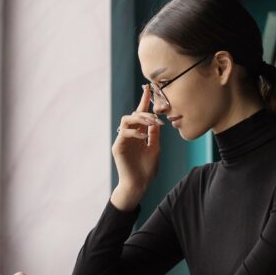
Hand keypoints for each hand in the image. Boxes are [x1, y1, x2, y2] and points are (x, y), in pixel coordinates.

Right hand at [111, 85, 162, 209]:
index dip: (144, 101)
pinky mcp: (118, 147)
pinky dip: (135, 132)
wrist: (139, 185)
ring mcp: (123, 140)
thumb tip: (156, 120)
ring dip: (140, 119)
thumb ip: (154, 135)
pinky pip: (124, 132)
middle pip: (134, 114)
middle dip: (146, 113)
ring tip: (151, 124)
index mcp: (139, 134)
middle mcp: (130, 135)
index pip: (140, 115)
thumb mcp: (155, 149)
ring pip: (127, 120)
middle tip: (157, 118)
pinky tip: (143, 137)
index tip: (148, 89)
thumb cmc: (147, 170)